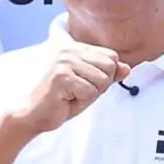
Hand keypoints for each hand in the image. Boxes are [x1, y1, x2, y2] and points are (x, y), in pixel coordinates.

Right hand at [6, 35, 126, 134]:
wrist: (35, 115)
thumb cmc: (63, 100)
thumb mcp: (91, 86)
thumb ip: (109, 75)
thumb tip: (128, 68)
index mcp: (76, 47)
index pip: (112, 57)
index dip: (105, 76)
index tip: (84, 84)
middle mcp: (69, 50)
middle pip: (110, 67)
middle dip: (99, 86)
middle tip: (78, 92)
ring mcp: (64, 61)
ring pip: (102, 80)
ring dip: (90, 95)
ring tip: (72, 96)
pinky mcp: (62, 76)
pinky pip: (91, 92)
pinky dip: (82, 102)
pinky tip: (66, 100)